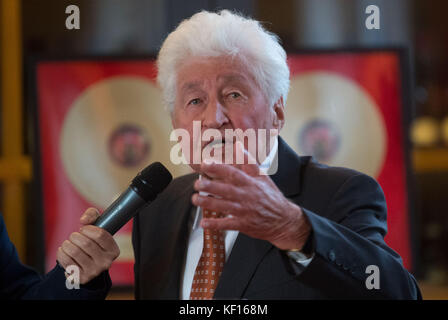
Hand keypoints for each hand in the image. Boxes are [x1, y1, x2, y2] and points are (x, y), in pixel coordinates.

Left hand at [56, 208, 119, 283]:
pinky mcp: (81, 278)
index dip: (88, 229)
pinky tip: (64, 251)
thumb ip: (92, 215)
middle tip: (74, 236)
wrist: (88, 264)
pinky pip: (66, 262)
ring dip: (67, 244)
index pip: (100, 235)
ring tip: (68, 243)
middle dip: (75, 236)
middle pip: (86, 243)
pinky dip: (61, 253)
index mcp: (113, 250)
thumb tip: (83, 220)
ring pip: (74, 252)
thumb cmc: (92, 240)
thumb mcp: (97, 225)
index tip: (83, 229)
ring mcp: (94, 272)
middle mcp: (106, 263)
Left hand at [192, 144, 310, 250]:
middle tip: (197, 184)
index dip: (218, 168)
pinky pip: (227, 224)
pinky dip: (215, 224)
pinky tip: (204, 223)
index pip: (233, 173)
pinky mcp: (244, 225)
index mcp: (250, 183)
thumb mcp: (263, 177)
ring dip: (208, 203)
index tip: (205, 164)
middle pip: (226, 190)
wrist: (284, 220)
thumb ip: (249, 162)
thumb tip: (238, 146)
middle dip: (209, 187)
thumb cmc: (271, 197)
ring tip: (195, 199)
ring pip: (224, 206)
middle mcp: (247, 196)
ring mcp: (245, 211)